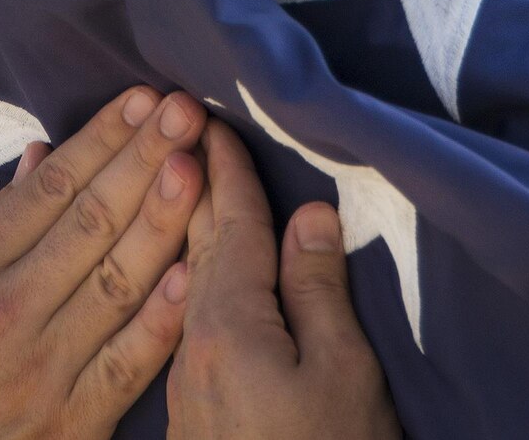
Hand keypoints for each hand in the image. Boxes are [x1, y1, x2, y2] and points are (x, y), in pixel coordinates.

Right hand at [0, 86, 207, 439]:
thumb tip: (43, 158)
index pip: (50, 189)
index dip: (101, 139)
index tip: (142, 100)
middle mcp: (4, 312)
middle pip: (91, 221)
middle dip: (143, 158)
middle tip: (186, 109)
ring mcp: (42, 369)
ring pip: (118, 280)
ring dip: (164, 218)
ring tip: (198, 165)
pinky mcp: (70, 421)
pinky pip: (127, 363)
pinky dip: (162, 318)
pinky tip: (196, 272)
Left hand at [167, 121, 400, 439]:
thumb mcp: (344, 373)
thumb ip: (321, 291)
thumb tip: (310, 216)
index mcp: (228, 323)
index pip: (233, 226)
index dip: (229, 170)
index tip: (214, 117)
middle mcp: (192, 344)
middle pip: (198, 247)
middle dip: (199, 185)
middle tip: (191, 131)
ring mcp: (184, 383)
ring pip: (190, 283)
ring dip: (195, 230)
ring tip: (197, 190)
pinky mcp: (189, 414)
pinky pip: (188, 319)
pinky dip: (197, 277)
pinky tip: (204, 276)